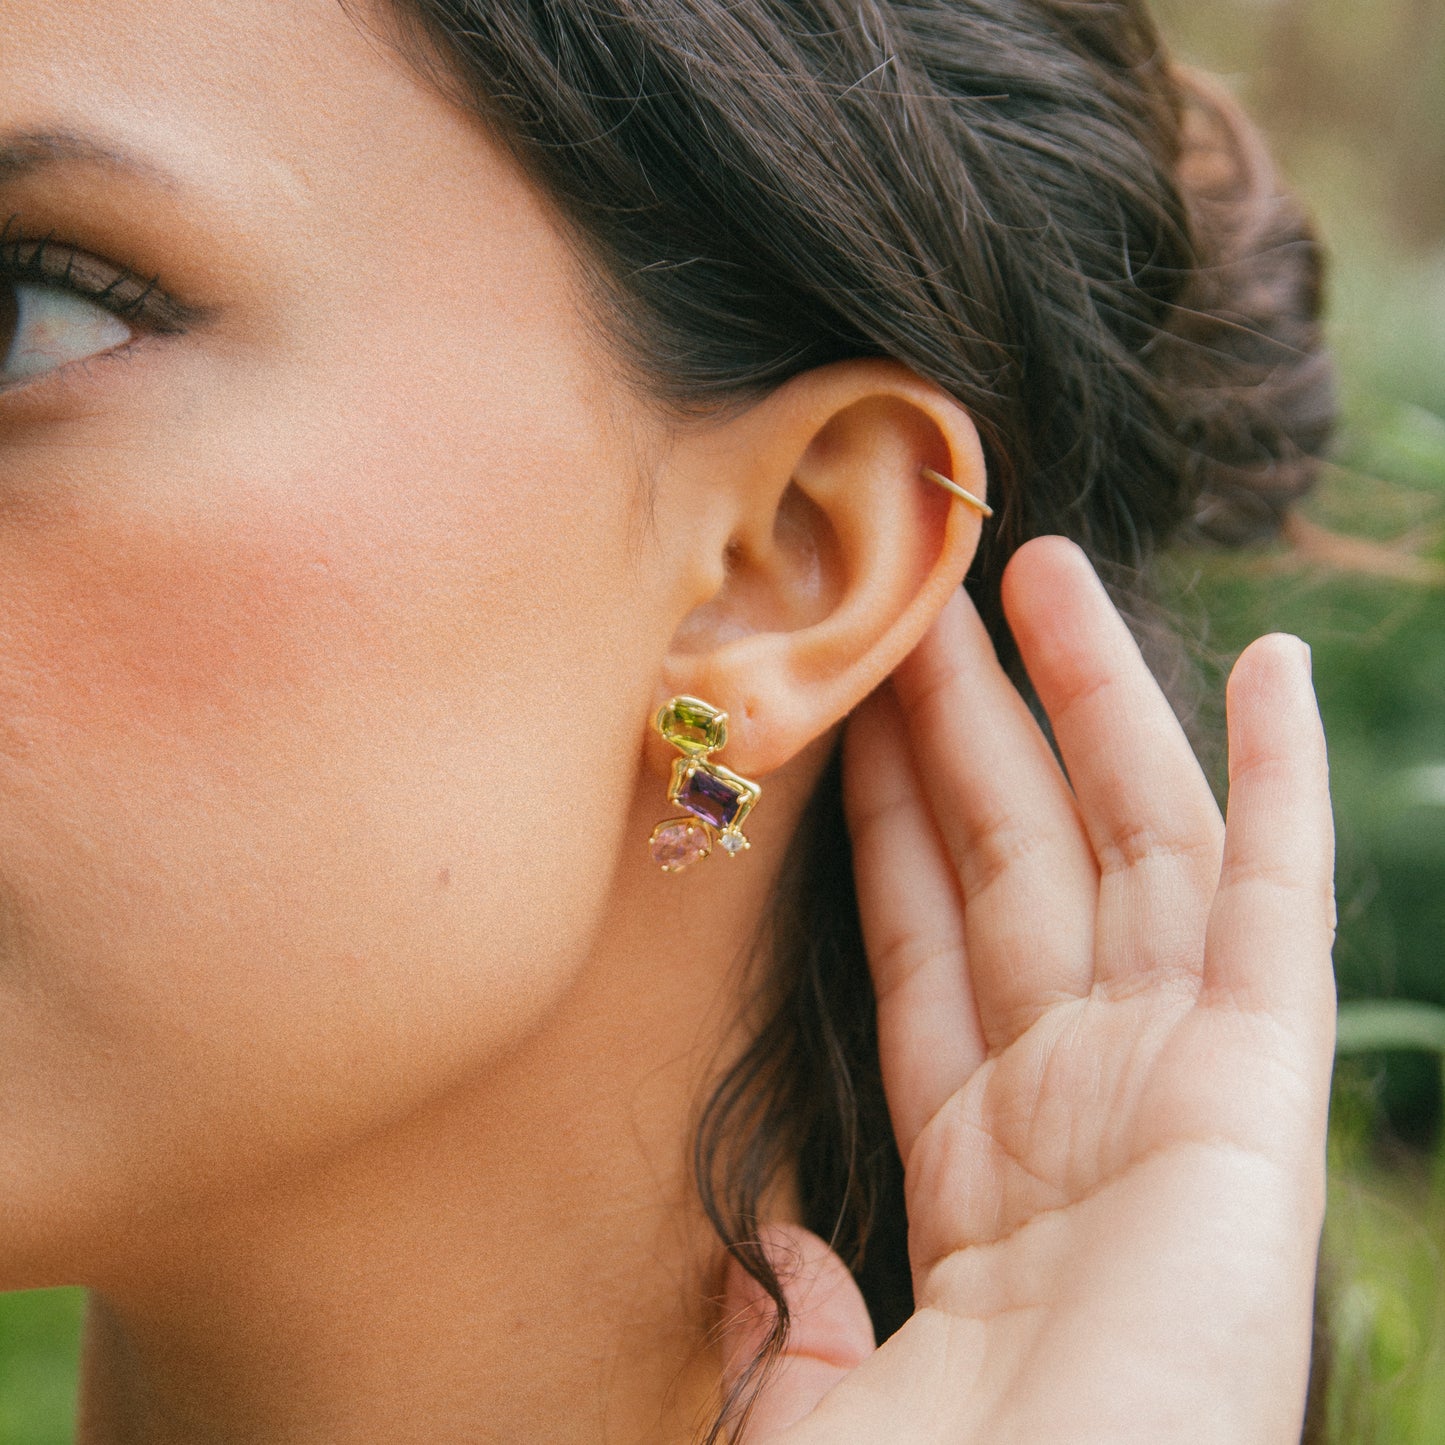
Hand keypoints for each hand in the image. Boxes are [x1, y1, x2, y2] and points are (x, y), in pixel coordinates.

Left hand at [720, 537, 1335, 1442]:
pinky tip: (1273, 670)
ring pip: (1125, 839)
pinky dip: (1282, 782)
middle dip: (973, 723)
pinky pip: (1272, 899)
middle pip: (1014, 857)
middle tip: (936, 595)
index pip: (921, 937)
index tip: (859, 714)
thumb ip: (794, 1315)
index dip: (888, 818)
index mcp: (976, 1158)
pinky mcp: (1259, 1087)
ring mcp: (1174, 1077)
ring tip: (1045, 572)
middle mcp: (1078, 1094)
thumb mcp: (824, 1409)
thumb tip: (777, 1255)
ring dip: (1093, 701)